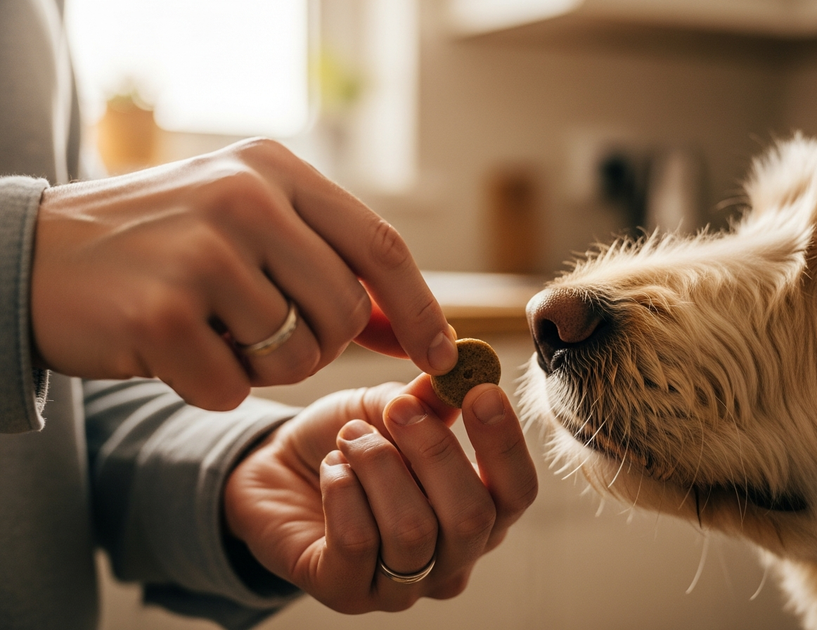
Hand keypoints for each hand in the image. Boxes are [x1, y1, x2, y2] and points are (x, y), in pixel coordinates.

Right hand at [30, 139, 456, 409]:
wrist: (36, 257)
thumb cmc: (161, 248)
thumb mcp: (248, 229)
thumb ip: (328, 267)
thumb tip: (409, 330)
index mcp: (274, 170)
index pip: (379, 244)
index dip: (419, 307)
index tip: (441, 356)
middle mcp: (245, 198)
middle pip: (343, 311)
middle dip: (318, 344)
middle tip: (262, 334)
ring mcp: (203, 252)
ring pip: (294, 356)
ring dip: (258, 366)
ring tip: (207, 329)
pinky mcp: (162, 312)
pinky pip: (231, 388)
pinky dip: (210, 386)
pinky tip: (170, 349)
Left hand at [223, 374, 537, 612]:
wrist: (277, 468)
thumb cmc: (348, 441)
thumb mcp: (389, 408)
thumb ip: (430, 398)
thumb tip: (463, 368)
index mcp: (478, 514)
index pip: (517, 494)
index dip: (504, 445)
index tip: (480, 392)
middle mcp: (450, 561)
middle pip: (472, 518)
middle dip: (434, 451)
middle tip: (397, 409)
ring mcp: (400, 588)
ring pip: (413, 531)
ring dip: (378, 465)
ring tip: (350, 438)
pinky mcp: (345, 592)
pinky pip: (357, 542)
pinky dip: (343, 489)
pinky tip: (331, 470)